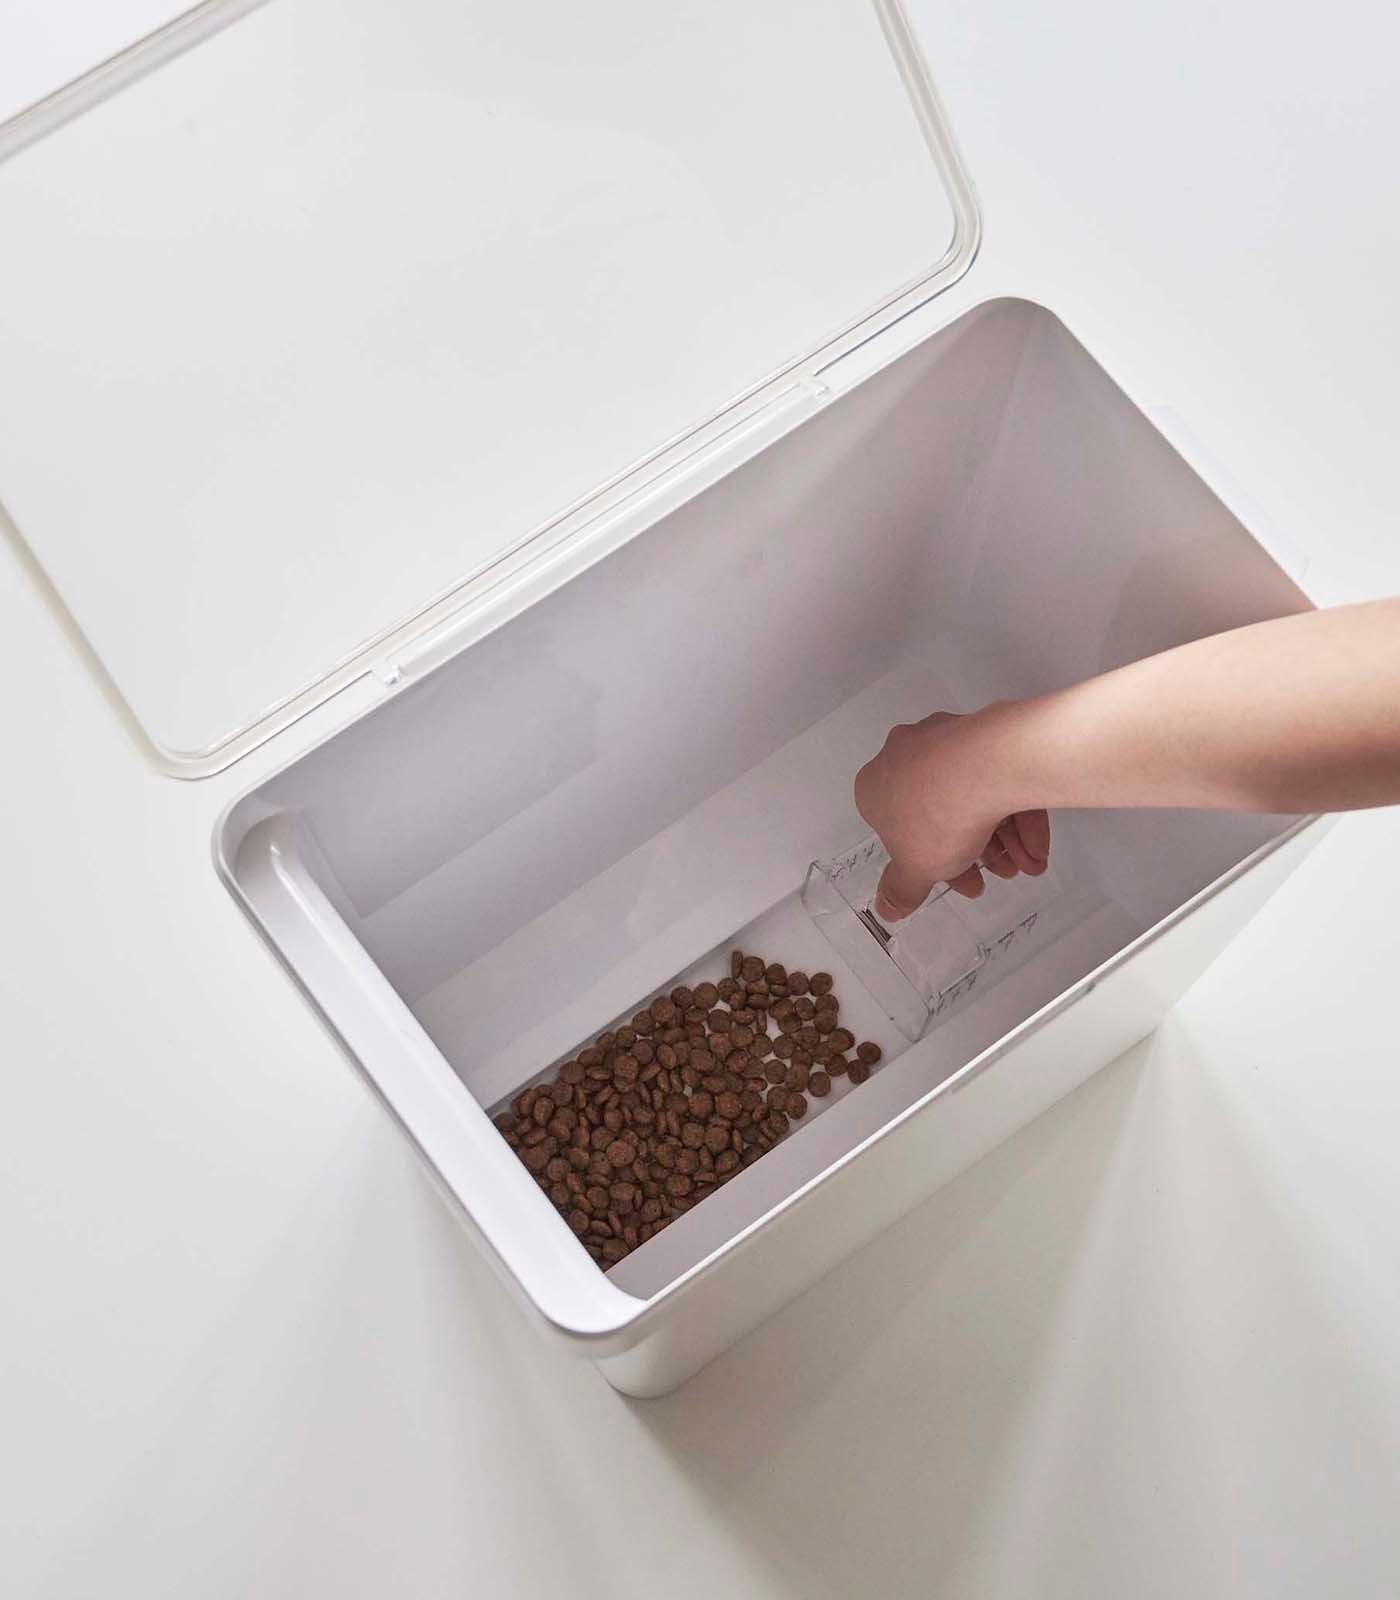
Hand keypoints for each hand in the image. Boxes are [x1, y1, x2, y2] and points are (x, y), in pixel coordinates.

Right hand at [854, 710, 1049, 920]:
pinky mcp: (985, 732)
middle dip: (970, 849)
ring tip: (1022, 863)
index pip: (898, 829)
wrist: (985, 766)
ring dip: (999, 836)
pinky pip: (999, 776)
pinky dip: (1017, 812)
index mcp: (875, 786)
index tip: (954, 877)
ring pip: (972, 794)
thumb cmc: (937, 814)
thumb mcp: (916, 870)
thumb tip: (887, 908)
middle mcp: (904, 755)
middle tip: (993, 872)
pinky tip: (1035, 845)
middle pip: (939, 812)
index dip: (929, 861)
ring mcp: (945, 739)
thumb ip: (901, 891)